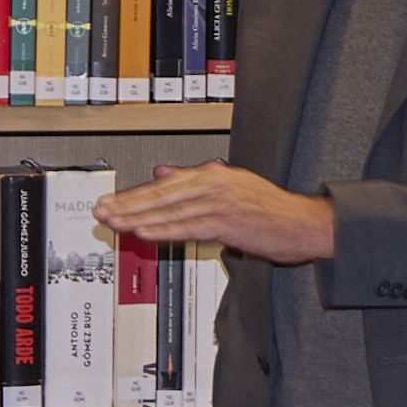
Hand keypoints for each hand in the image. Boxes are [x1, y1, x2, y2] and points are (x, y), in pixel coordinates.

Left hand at [95, 162, 334, 265]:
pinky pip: (189, 227)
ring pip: (170, 211)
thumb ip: (193, 180)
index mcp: (212, 173)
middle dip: (128, 205)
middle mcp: (213, 183)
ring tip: (114, 224)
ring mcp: (220, 202)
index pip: (163, 185)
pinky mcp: (228, 222)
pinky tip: (145, 234)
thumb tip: (161, 173)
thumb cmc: (270, 210)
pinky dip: (164, 230)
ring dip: (139, 219)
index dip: (134, 195)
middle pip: (161, 195)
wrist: (305, 223)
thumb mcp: (230, 187)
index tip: (110, 202)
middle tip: (102, 212)